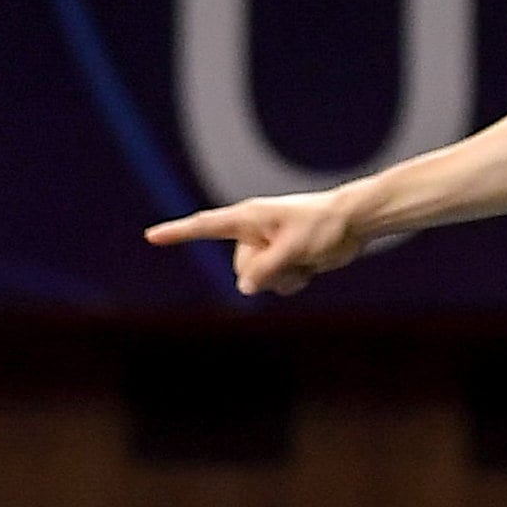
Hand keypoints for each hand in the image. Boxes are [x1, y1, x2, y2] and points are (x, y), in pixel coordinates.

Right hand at [146, 189, 371, 296]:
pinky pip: (276, 285)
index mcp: (248, 218)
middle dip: (267, 271)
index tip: (152, 236)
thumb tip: (244, 289)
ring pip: (259, 281)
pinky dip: (292, 281)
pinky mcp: (283, 260)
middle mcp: (253, 233)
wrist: (355, 223)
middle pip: (241, 269)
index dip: (178, 233)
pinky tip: (310, 266)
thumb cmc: (323, 225)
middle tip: (295, 253)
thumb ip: (265, 269)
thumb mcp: (292, 248)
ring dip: (283, 278)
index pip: (205, 227)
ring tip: (305, 257)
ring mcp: (268, 248)